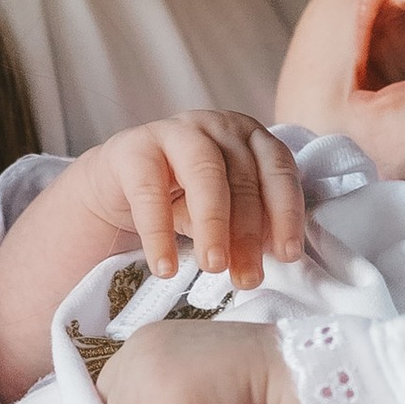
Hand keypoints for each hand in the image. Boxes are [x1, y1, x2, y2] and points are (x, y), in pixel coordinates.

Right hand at [77, 112, 305, 285]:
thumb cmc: (179, 199)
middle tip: (247, 278)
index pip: (278, 170)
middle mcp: (217, 126)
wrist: (117, 188)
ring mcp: (175, 131)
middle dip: (248, 233)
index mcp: (249, 138)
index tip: (287, 256)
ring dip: (213, 225)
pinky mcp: (133, 149)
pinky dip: (159, 233)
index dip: (286, 213)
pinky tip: (165, 266)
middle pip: (243, 178)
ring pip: (204, 174)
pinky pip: (150, 192)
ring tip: (214, 266)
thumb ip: (247, 226)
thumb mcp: (222, 212)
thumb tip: (271, 257)